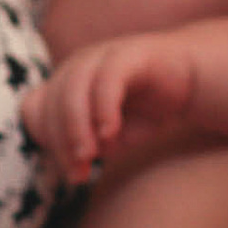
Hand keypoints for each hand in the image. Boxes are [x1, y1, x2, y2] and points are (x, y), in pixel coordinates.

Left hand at [21, 26, 214, 181]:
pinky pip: (107, 79)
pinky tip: (110, 134)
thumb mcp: (112, 137)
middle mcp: (77, 66)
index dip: (48, 143)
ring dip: (77, 127)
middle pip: (52, 103)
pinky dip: (104, 108)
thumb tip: (75, 165)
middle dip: (62, 142)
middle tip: (79, 173)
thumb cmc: (145, 111)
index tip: (73, 173)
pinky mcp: (128, 54)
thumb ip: (90, 148)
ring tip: (89, 156)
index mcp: (65, 84)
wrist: (189, 82)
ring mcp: (101, 56)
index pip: (38, 111)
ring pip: (73, 89)